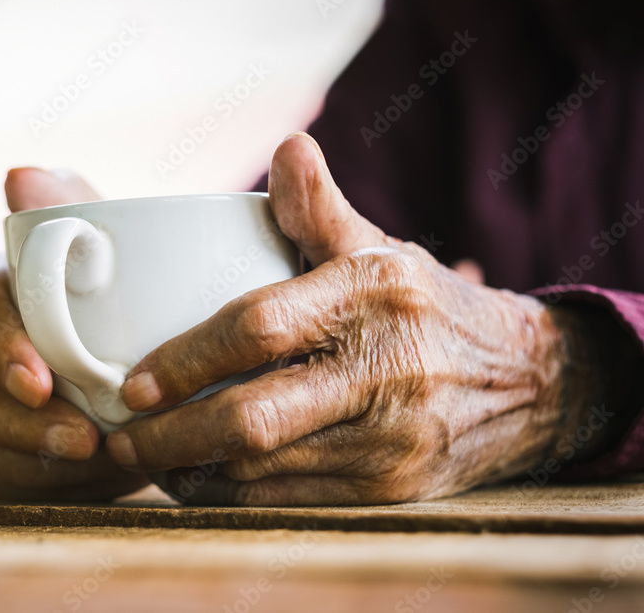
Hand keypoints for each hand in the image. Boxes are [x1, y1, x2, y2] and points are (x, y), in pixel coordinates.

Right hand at [0, 167, 148, 500]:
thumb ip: (74, 210)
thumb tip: (19, 174)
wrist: (147, 365)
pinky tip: (106, 478)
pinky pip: (8, 481)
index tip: (43, 379)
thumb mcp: (110, 251)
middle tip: (79, 437)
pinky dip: (56, 484)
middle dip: (6, 419)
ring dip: (33, 458)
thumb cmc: (120, 297)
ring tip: (102, 463)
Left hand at [103, 132, 613, 505]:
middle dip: (172, 436)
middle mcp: (383, 369)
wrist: (526, 381)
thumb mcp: (379, 248)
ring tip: (147, 458)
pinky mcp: (392, 488)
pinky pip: (292, 501)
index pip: (259, 327)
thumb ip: (320, 208)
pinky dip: (235, 495)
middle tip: (122, 436)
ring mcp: (390, 438)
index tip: (131, 382)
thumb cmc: (423, 305)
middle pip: (254, 418)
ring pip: (265, 471)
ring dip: (193, 471)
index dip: (186, 358)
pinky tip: (202, 480)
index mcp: (370, 294)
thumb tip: (287, 147)